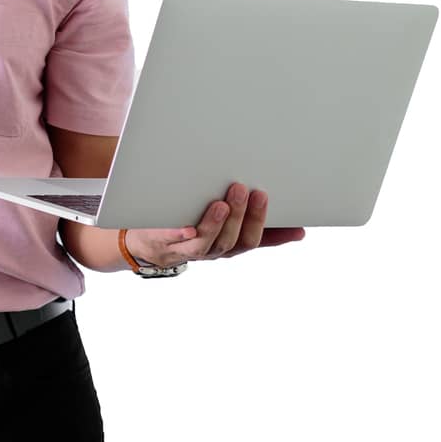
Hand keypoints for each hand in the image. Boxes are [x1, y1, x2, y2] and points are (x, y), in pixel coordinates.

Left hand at [125, 183, 305, 268]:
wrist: (142, 241)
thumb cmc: (186, 223)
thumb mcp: (217, 219)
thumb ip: (242, 212)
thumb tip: (279, 207)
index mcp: (229, 243)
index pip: (258, 240)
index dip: (278, 236)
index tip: (297, 226)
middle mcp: (213, 249)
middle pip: (236, 241)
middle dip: (246, 218)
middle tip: (250, 192)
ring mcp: (189, 248)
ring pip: (209, 242)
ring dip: (218, 223)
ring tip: (223, 202)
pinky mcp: (165, 242)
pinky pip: (175, 240)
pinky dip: (183, 234)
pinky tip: (188, 225)